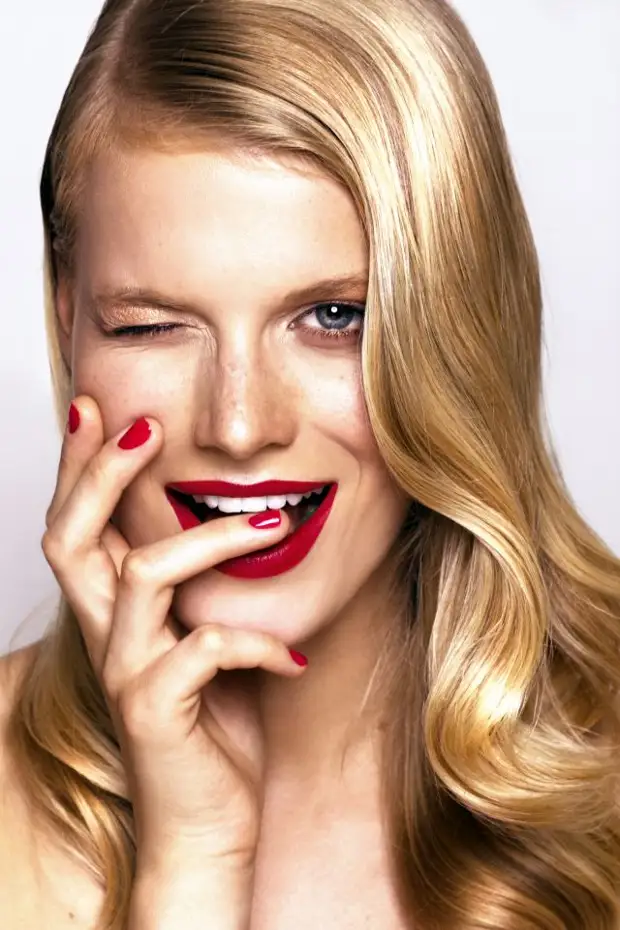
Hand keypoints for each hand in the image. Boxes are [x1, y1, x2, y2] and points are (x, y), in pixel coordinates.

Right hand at [42, 396, 306, 877]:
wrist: (211, 820)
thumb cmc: (215, 720)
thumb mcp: (203, 635)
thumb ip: (202, 586)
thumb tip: (242, 514)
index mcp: (114, 612)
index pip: (77, 524)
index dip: (79, 465)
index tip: (99, 406)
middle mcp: (106, 636)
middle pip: (72, 537)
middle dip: (101, 473)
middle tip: (145, 425)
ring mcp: (126, 672)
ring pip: (144, 576)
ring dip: (210, 541)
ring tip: (273, 524)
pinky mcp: (156, 710)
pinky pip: (202, 651)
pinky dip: (255, 645)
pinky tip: (293, 661)